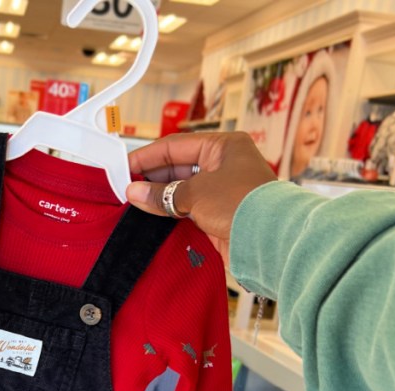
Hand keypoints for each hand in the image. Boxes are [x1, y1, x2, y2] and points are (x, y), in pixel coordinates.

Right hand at [127, 132, 276, 265]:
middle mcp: (224, 165)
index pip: (176, 146)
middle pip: (178, 167)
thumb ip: (161, 194)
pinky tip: (151, 217)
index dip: (148, 156)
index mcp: (224, 146)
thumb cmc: (241, 204)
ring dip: (160, 197)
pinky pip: (188, 210)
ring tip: (134, 204)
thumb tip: (133, 192)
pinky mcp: (220, 214)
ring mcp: (222, 191)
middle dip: (152, 178)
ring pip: (182, 190)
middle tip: (126, 189)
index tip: (124, 168)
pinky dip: (170, 213)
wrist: (270, 241)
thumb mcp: (195, 193)